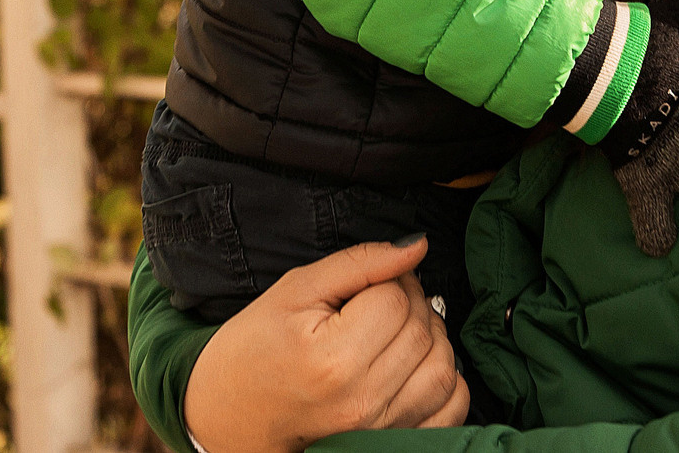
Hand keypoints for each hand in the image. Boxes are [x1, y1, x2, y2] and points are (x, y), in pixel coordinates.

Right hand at [182, 236, 469, 452]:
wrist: (229, 413)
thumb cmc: (255, 348)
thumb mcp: (296, 290)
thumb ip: (360, 263)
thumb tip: (418, 245)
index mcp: (332, 358)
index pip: (396, 299)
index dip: (391, 277)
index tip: (371, 281)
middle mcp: (361, 399)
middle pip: (421, 330)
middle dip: (412, 302)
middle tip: (382, 298)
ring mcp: (378, 428)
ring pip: (443, 367)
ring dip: (432, 337)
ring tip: (399, 329)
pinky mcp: (390, 442)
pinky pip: (450, 409)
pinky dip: (447, 380)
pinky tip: (416, 363)